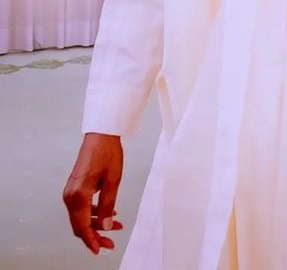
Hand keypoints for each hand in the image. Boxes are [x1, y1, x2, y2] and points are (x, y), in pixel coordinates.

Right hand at [63, 133, 124, 254]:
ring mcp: (71, 192)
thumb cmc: (107, 154)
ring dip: (97, 224)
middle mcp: (70, 196)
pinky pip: (82, 207)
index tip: (100, 250)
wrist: (100, 136)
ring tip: (116, 226)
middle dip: (95, 235)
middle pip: (80, 224)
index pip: (82, 226)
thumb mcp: (113, 181)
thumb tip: (106, 225)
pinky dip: (94, 213)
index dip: (91, 240)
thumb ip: (108, 205)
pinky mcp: (75, 188)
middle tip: (111, 243)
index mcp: (77, 195)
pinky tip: (110, 213)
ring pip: (81, 216)